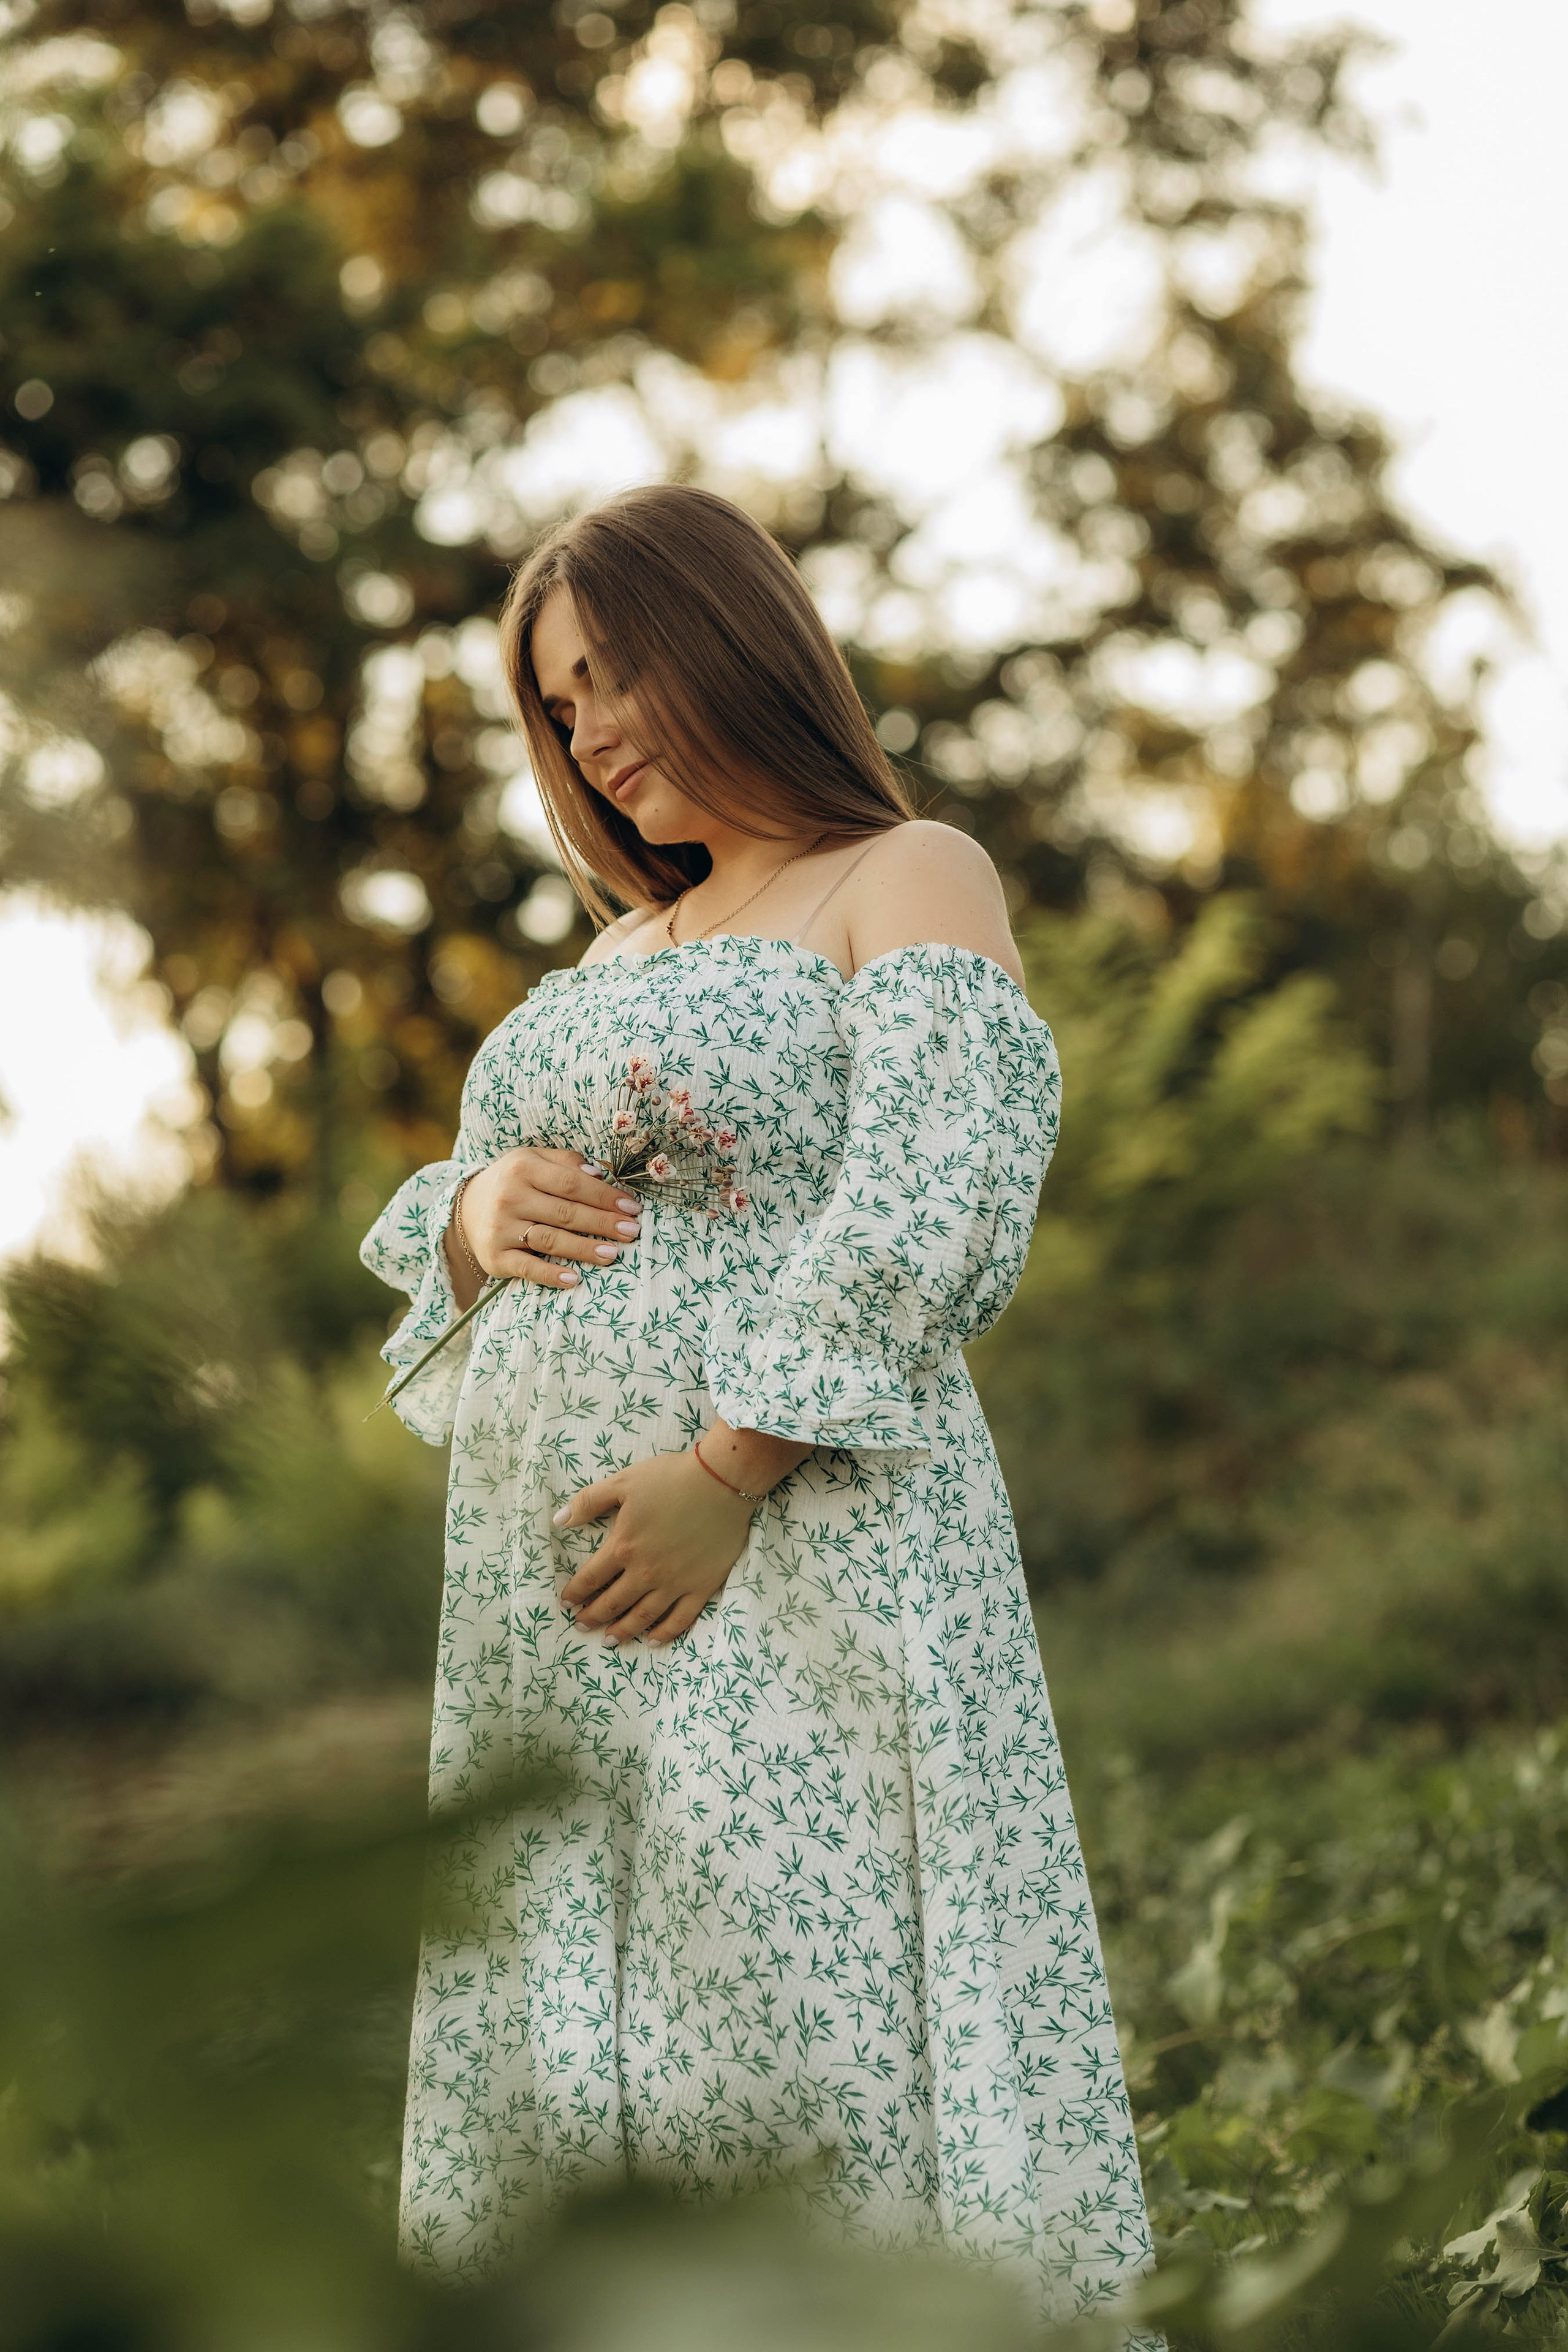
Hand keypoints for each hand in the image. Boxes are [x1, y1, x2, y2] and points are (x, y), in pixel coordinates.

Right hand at [449, 1148, 642, 1301]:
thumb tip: (600, 1173)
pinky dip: (550, 1275)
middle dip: (602, 1223)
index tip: (632, 1207)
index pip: (572, 1183)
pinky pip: (526, 1268)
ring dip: (584, 1249)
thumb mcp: (534, 1160)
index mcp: (524, 1168)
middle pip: (565, 1212)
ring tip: (613, 1254)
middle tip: (632, 1231)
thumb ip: (567, 1161)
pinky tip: (573, 1279)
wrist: (467, 1208)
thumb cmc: (514, 1182)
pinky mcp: (496, 1256)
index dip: (604, 1196)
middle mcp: (510, 1196)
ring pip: (550, 1240)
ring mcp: (501, 1228)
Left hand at [555, 1449, 757, 1646]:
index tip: (566, 1603)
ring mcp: (675, 1582)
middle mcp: (646, 1571)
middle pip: (613, 1602)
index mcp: (624, 1547)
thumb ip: (589, 1501)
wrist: (721, 1481)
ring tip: (609, 1641)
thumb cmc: (670, 1478)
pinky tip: (653, 1641)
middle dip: (593, 1617)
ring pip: (643, 1616)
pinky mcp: (702, 1586)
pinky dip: (666, 1633)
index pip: (591, 1578)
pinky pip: (681, 1618)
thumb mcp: (623, 1482)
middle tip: (581, 1626)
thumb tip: (559, 1520)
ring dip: (623, 1631)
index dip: (575, 1592)